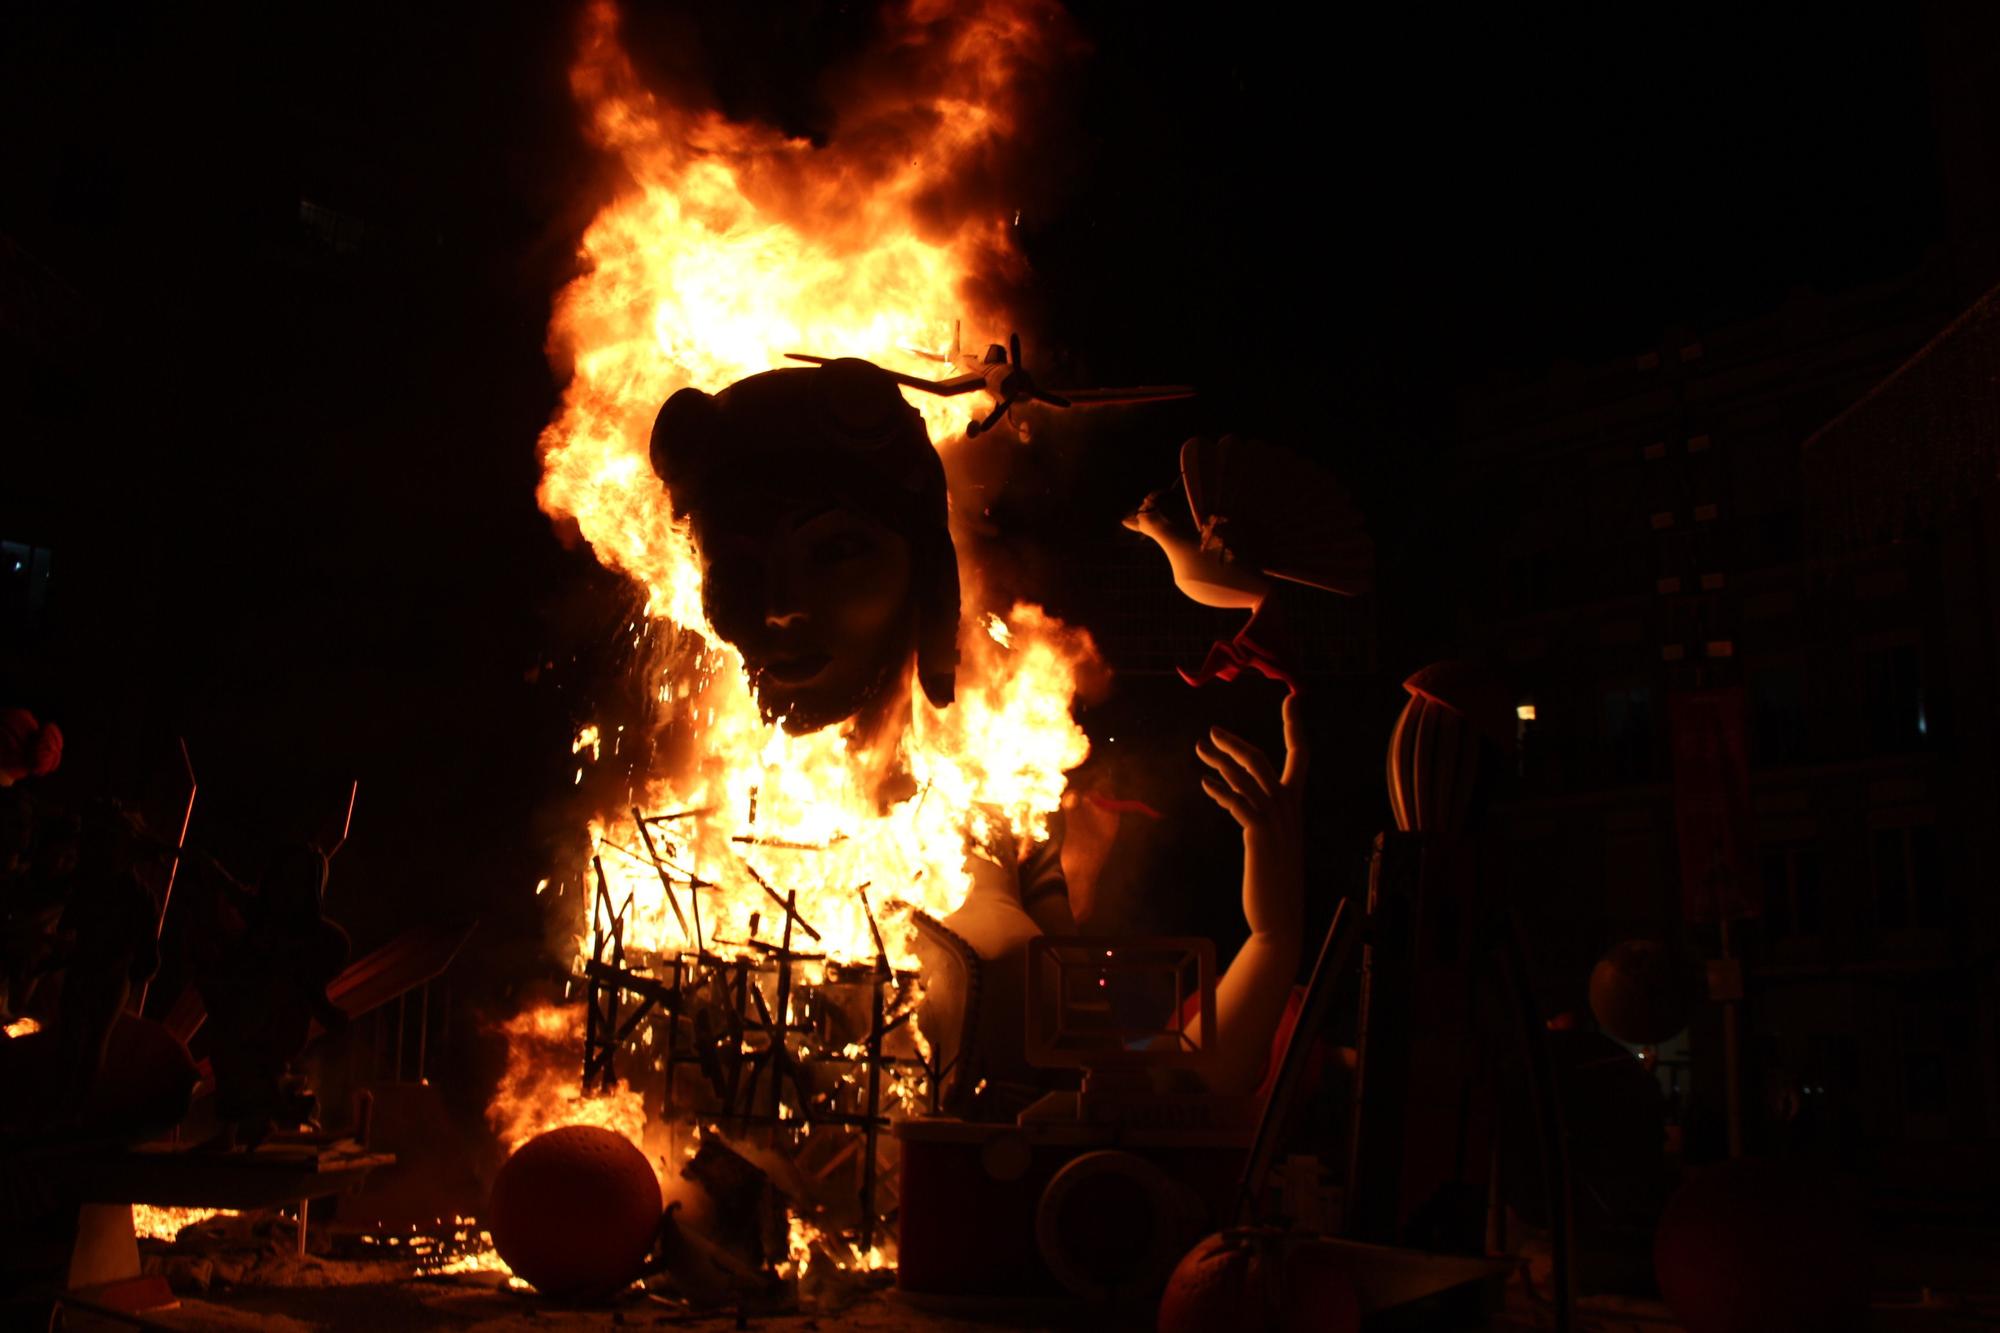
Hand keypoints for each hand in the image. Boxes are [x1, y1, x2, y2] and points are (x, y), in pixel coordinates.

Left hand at [1196, 693, 1306, 939]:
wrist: (1279, 917)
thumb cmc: (1273, 879)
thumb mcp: (1272, 839)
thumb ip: (1260, 813)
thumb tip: (1239, 793)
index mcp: (1294, 805)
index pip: (1300, 756)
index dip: (1296, 727)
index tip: (1292, 699)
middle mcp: (1288, 809)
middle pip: (1262, 761)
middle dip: (1236, 743)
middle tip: (1211, 732)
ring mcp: (1276, 822)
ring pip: (1247, 779)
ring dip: (1221, 762)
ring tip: (1200, 750)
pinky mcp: (1260, 837)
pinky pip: (1240, 805)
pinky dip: (1222, 792)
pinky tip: (1206, 785)